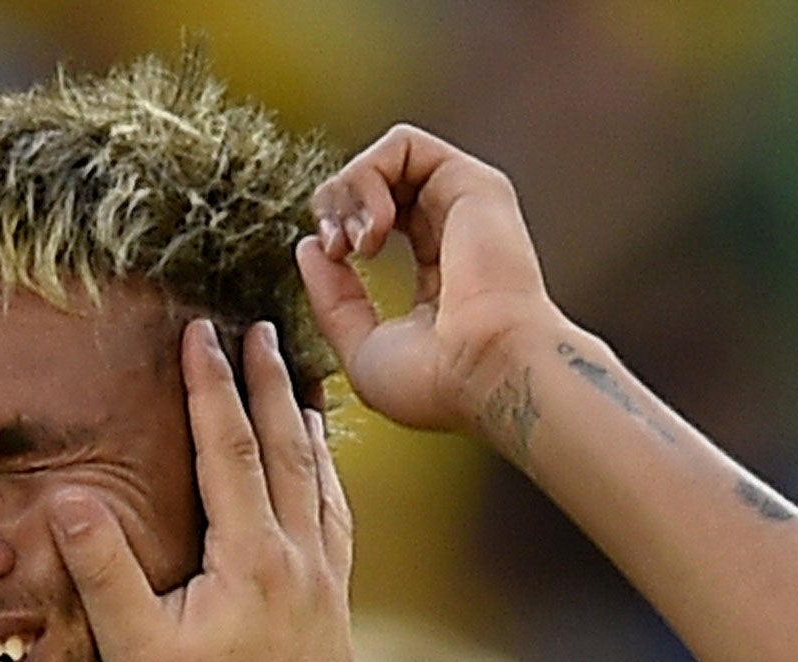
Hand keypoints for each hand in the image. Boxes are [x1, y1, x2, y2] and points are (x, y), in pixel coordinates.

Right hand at [49, 318, 352, 661]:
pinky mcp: (337, 623)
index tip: (203, 332)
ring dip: (306, 432)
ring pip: (323, 489)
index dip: (212, 387)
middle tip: (263, 329)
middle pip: (286, 453)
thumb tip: (71, 495)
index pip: (227, 450)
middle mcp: (299, 565)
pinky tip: (321, 484)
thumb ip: (103, 567)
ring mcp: (327, 593)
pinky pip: (338, 533)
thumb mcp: (131, 647)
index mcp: (249, 561)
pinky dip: (328, 491)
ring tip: (297, 388)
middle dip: (269, 385)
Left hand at [296, 124, 563, 447]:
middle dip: (333, 207)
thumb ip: (332, 300)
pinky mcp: (471, 181)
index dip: (335, 235)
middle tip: (336, 249)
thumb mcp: (361, 349)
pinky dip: (367, 177)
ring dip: (347, 193)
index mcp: (435, 276)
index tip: (332, 264)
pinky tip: (373, 229)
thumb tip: (308, 247)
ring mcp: (464, 205)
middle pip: (374, 186)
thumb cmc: (436, 382)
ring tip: (355, 243)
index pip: (373, 228)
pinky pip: (401, 144)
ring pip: (384, 159)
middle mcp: (452, 233)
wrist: (489, 372)